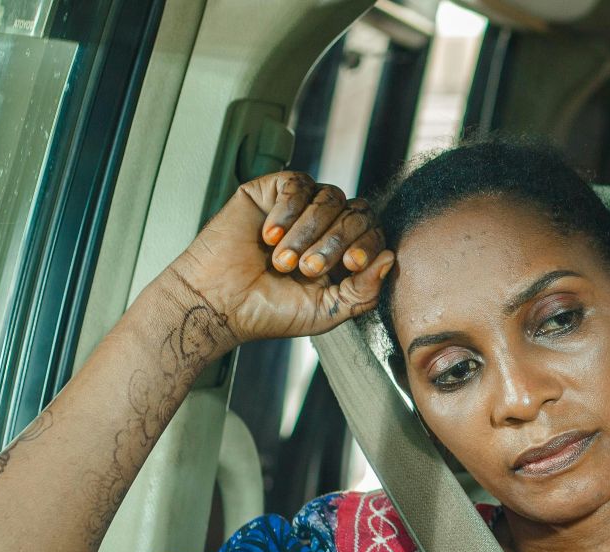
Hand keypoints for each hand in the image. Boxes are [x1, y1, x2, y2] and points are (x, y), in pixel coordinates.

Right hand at [162, 171, 394, 347]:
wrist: (220, 304)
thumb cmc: (270, 311)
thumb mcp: (327, 311)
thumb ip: (364, 292)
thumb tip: (389, 258)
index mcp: (342, 252)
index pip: (373, 233)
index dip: (368, 245)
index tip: (351, 266)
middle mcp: (325, 226)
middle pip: (356, 212)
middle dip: (334, 243)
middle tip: (307, 269)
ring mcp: (300, 206)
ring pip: (330, 196)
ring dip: (308, 231)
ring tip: (282, 260)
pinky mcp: (271, 191)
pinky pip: (297, 184)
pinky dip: (288, 210)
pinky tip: (269, 236)